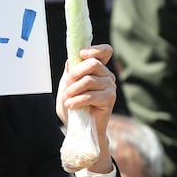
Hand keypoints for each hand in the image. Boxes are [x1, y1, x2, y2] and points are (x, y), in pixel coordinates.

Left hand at [56, 44, 116, 172]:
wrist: (78, 127)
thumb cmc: (73, 104)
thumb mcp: (67, 85)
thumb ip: (71, 71)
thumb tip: (72, 58)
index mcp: (98, 69)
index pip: (105, 51)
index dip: (95, 49)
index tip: (82, 54)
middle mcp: (107, 75)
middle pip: (94, 63)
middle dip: (76, 72)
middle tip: (66, 84)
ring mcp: (110, 87)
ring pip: (89, 80)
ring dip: (73, 90)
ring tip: (66, 99)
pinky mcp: (110, 100)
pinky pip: (91, 95)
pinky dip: (77, 100)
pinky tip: (70, 105)